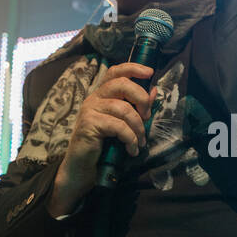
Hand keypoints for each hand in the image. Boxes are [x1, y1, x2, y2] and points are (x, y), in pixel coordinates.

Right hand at [47, 63, 155, 213]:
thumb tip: (154, 91)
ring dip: (138, 127)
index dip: (133, 68)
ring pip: (124, 108)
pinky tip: (131, 149)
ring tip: (140, 141)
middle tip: (147, 117)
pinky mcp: (89, 124)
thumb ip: (137, 107)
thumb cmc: (103, 146)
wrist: (83, 168)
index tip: (150, 73)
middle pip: (122, 84)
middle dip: (141, 98)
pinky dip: (130, 139)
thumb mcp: (124, 124)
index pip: (116, 72)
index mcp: (102, 94)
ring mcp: (90, 110)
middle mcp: (94, 98)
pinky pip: (118, 126)